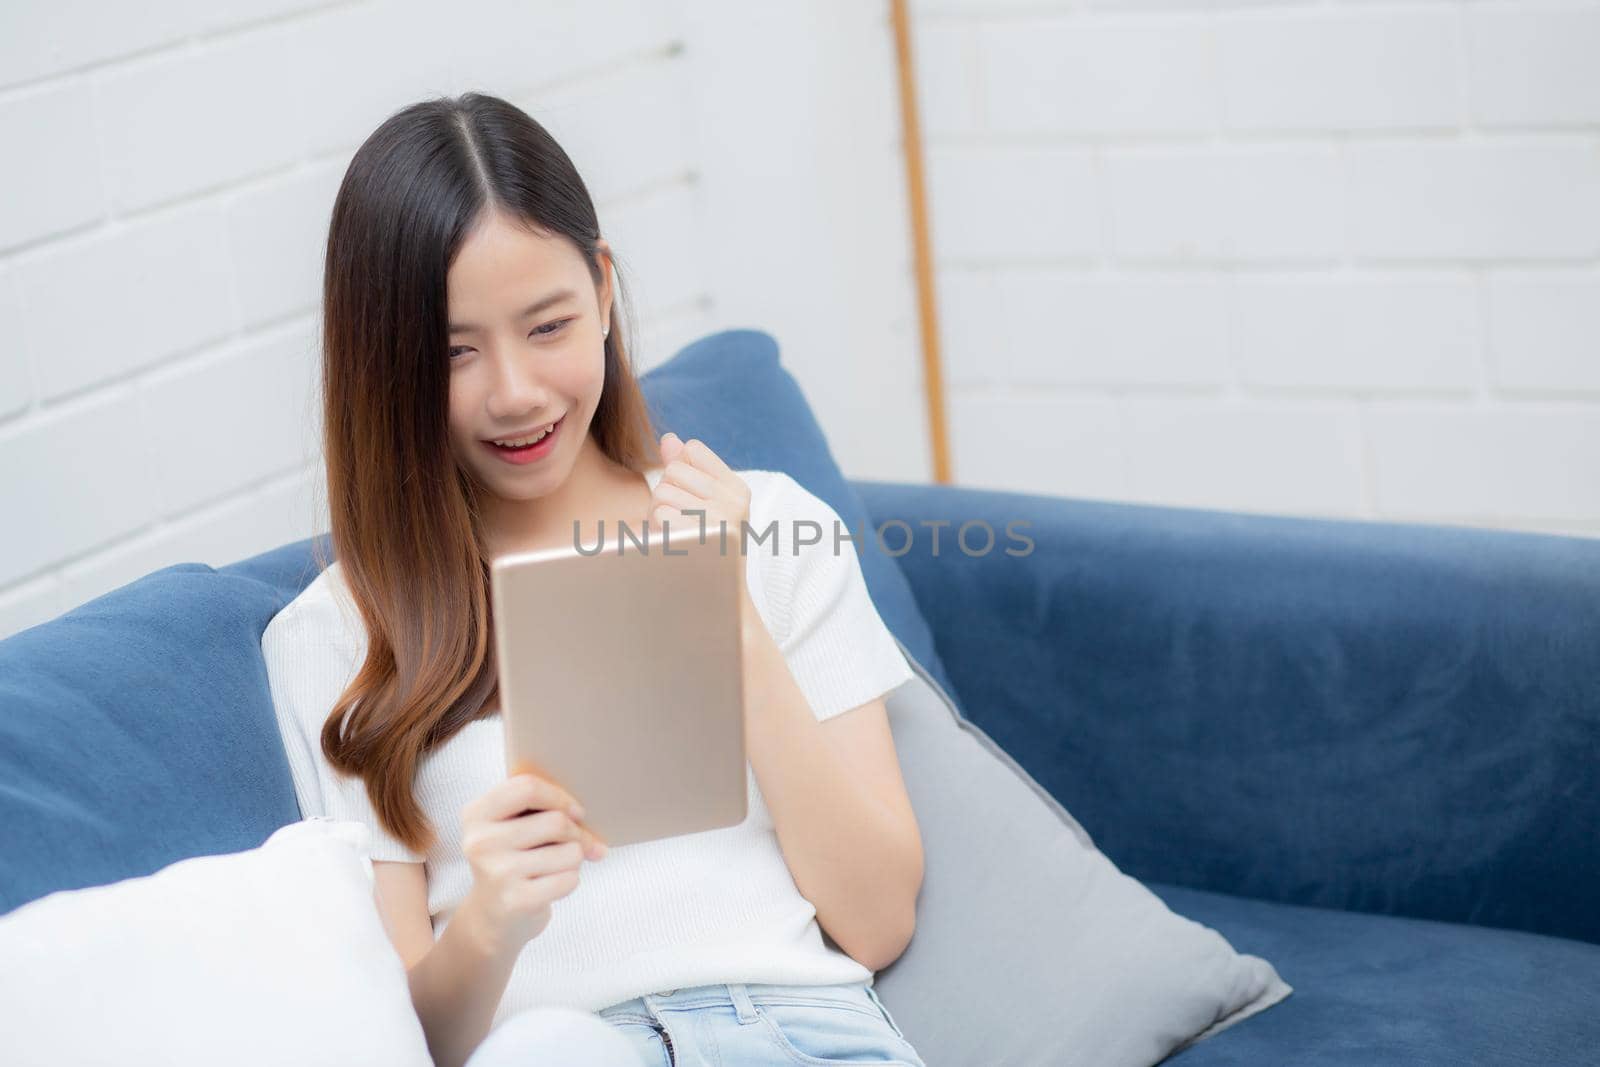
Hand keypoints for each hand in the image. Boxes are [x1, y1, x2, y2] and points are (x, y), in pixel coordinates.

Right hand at [457, 771, 606, 955]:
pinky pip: (569, 879)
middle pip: (556, 821)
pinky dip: (570, 880)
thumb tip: (585, 814)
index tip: (575, 811)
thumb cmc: (510, 861)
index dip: (560, 796)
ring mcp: (497, 873)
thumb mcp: (509, 826)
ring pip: (569, 851)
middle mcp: (481, 842)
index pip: (528, 787)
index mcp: (477, 814)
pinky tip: (551, 885)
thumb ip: (539, 807)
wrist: (490, 918)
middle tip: (580, 842)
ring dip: (575, 859)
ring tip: (556, 866)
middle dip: (578, 832)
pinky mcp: (515, 901)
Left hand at [649, 433, 757, 630]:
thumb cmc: (707, 554)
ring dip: (658, 514)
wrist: (719, 606)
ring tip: (677, 537)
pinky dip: (658, 529)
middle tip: (680, 525)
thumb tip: (670, 438)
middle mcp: (735, 501)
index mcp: (739, 489)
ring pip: (663, 491)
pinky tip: (672, 546)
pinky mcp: (703, 537)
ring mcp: (721, 518)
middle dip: (666, 495)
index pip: (693, 450)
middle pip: (674, 471)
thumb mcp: (707, 508)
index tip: (691, 501)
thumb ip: (689, 471)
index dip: (680, 472)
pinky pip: (661, 514)